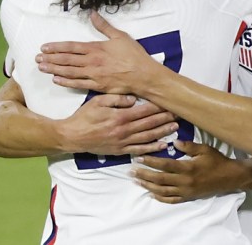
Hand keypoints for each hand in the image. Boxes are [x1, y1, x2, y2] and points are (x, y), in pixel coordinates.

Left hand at [36, 12, 164, 93]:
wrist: (144, 75)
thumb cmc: (134, 55)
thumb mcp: (120, 36)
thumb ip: (104, 26)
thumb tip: (92, 14)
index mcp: (96, 48)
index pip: (71, 47)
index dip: (56, 47)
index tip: (44, 47)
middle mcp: (92, 61)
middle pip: (66, 59)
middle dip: (50, 58)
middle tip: (37, 58)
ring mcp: (94, 75)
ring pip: (69, 71)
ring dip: (54, 69)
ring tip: (42, 68)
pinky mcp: (98, 86)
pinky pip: (78, 84)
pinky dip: (66, 82)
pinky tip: (56, 80)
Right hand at [58, 94, 178, 155]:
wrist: (72, 136)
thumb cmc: (84, 117)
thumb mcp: (98, 101)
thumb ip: (116, 99)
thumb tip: (134, 99)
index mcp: (120, 117)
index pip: (145, 110)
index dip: (158, 106)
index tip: (169, 102)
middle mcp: (124, 130)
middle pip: (149, 123)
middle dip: (165, 118)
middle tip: (179, 113)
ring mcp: (123, 142)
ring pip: (148, 137)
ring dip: (162, 132)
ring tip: (175, 127)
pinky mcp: (120, 151)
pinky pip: (139, 150)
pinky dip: (152, 148)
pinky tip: (162, 145)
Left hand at [130, 140, 242, 203]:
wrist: (229, 177)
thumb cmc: (216, 161)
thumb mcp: (204, 149)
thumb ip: (188, 146)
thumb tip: (173, 143)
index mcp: (188, 168)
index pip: (165, 165)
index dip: (151, 161)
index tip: (139, 158)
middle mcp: (185, 181)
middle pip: (160, 179)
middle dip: (144, 175)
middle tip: (131, 171)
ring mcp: (186, 191)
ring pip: (163, 191)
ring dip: (148, 186)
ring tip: (137, 181)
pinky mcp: (188, 197)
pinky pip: (172, 199)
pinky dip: (160, 198)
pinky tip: (152, 193)